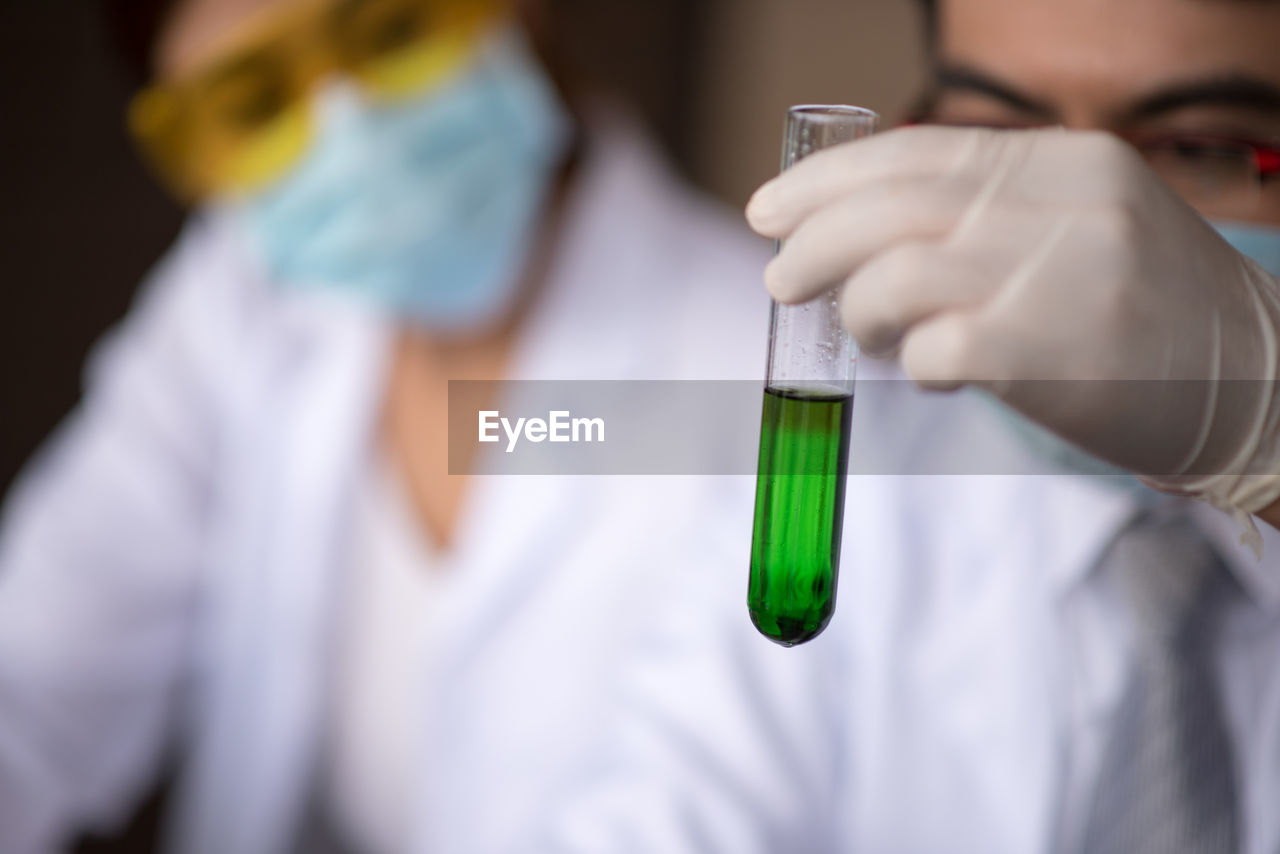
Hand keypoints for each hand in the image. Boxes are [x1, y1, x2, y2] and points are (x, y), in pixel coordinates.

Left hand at [747, 125, 1279, 524]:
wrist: (1261, 382)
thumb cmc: (1145, 312)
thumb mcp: (1084, 225)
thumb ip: (991, 212)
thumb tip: (862, 229)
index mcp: (1067, 163)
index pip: (918, 151)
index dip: (828, 180)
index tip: (768, 208)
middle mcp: (1064, 207)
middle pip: (894, 209)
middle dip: (813, 243)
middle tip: (778, 279)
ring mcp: (1063, 277)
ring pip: (898, 275)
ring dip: (859, 311)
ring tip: (868, 337)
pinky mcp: (1056, 353)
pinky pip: (936, 349)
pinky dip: (913, 363)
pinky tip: (928, 373)